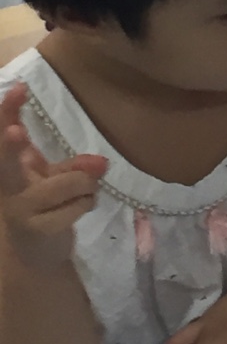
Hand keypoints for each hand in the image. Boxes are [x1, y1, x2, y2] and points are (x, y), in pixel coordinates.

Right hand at [0, 84, 105, 271]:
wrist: (37, 254)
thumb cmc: (44, 205)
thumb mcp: (52, 176)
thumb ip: (74, 164)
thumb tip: (100, 163)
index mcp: (8, 167)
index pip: (3, 131)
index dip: (8, 110)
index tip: (19, 88)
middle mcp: (7, 187)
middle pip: (4, 163)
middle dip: (10, 146)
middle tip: (15, 131)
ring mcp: (19, 210)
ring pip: (63, 184)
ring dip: (85, 184)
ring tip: (87, 189)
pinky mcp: (36, 231)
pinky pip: (76, 207)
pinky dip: (87, 203)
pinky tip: (82, 207)